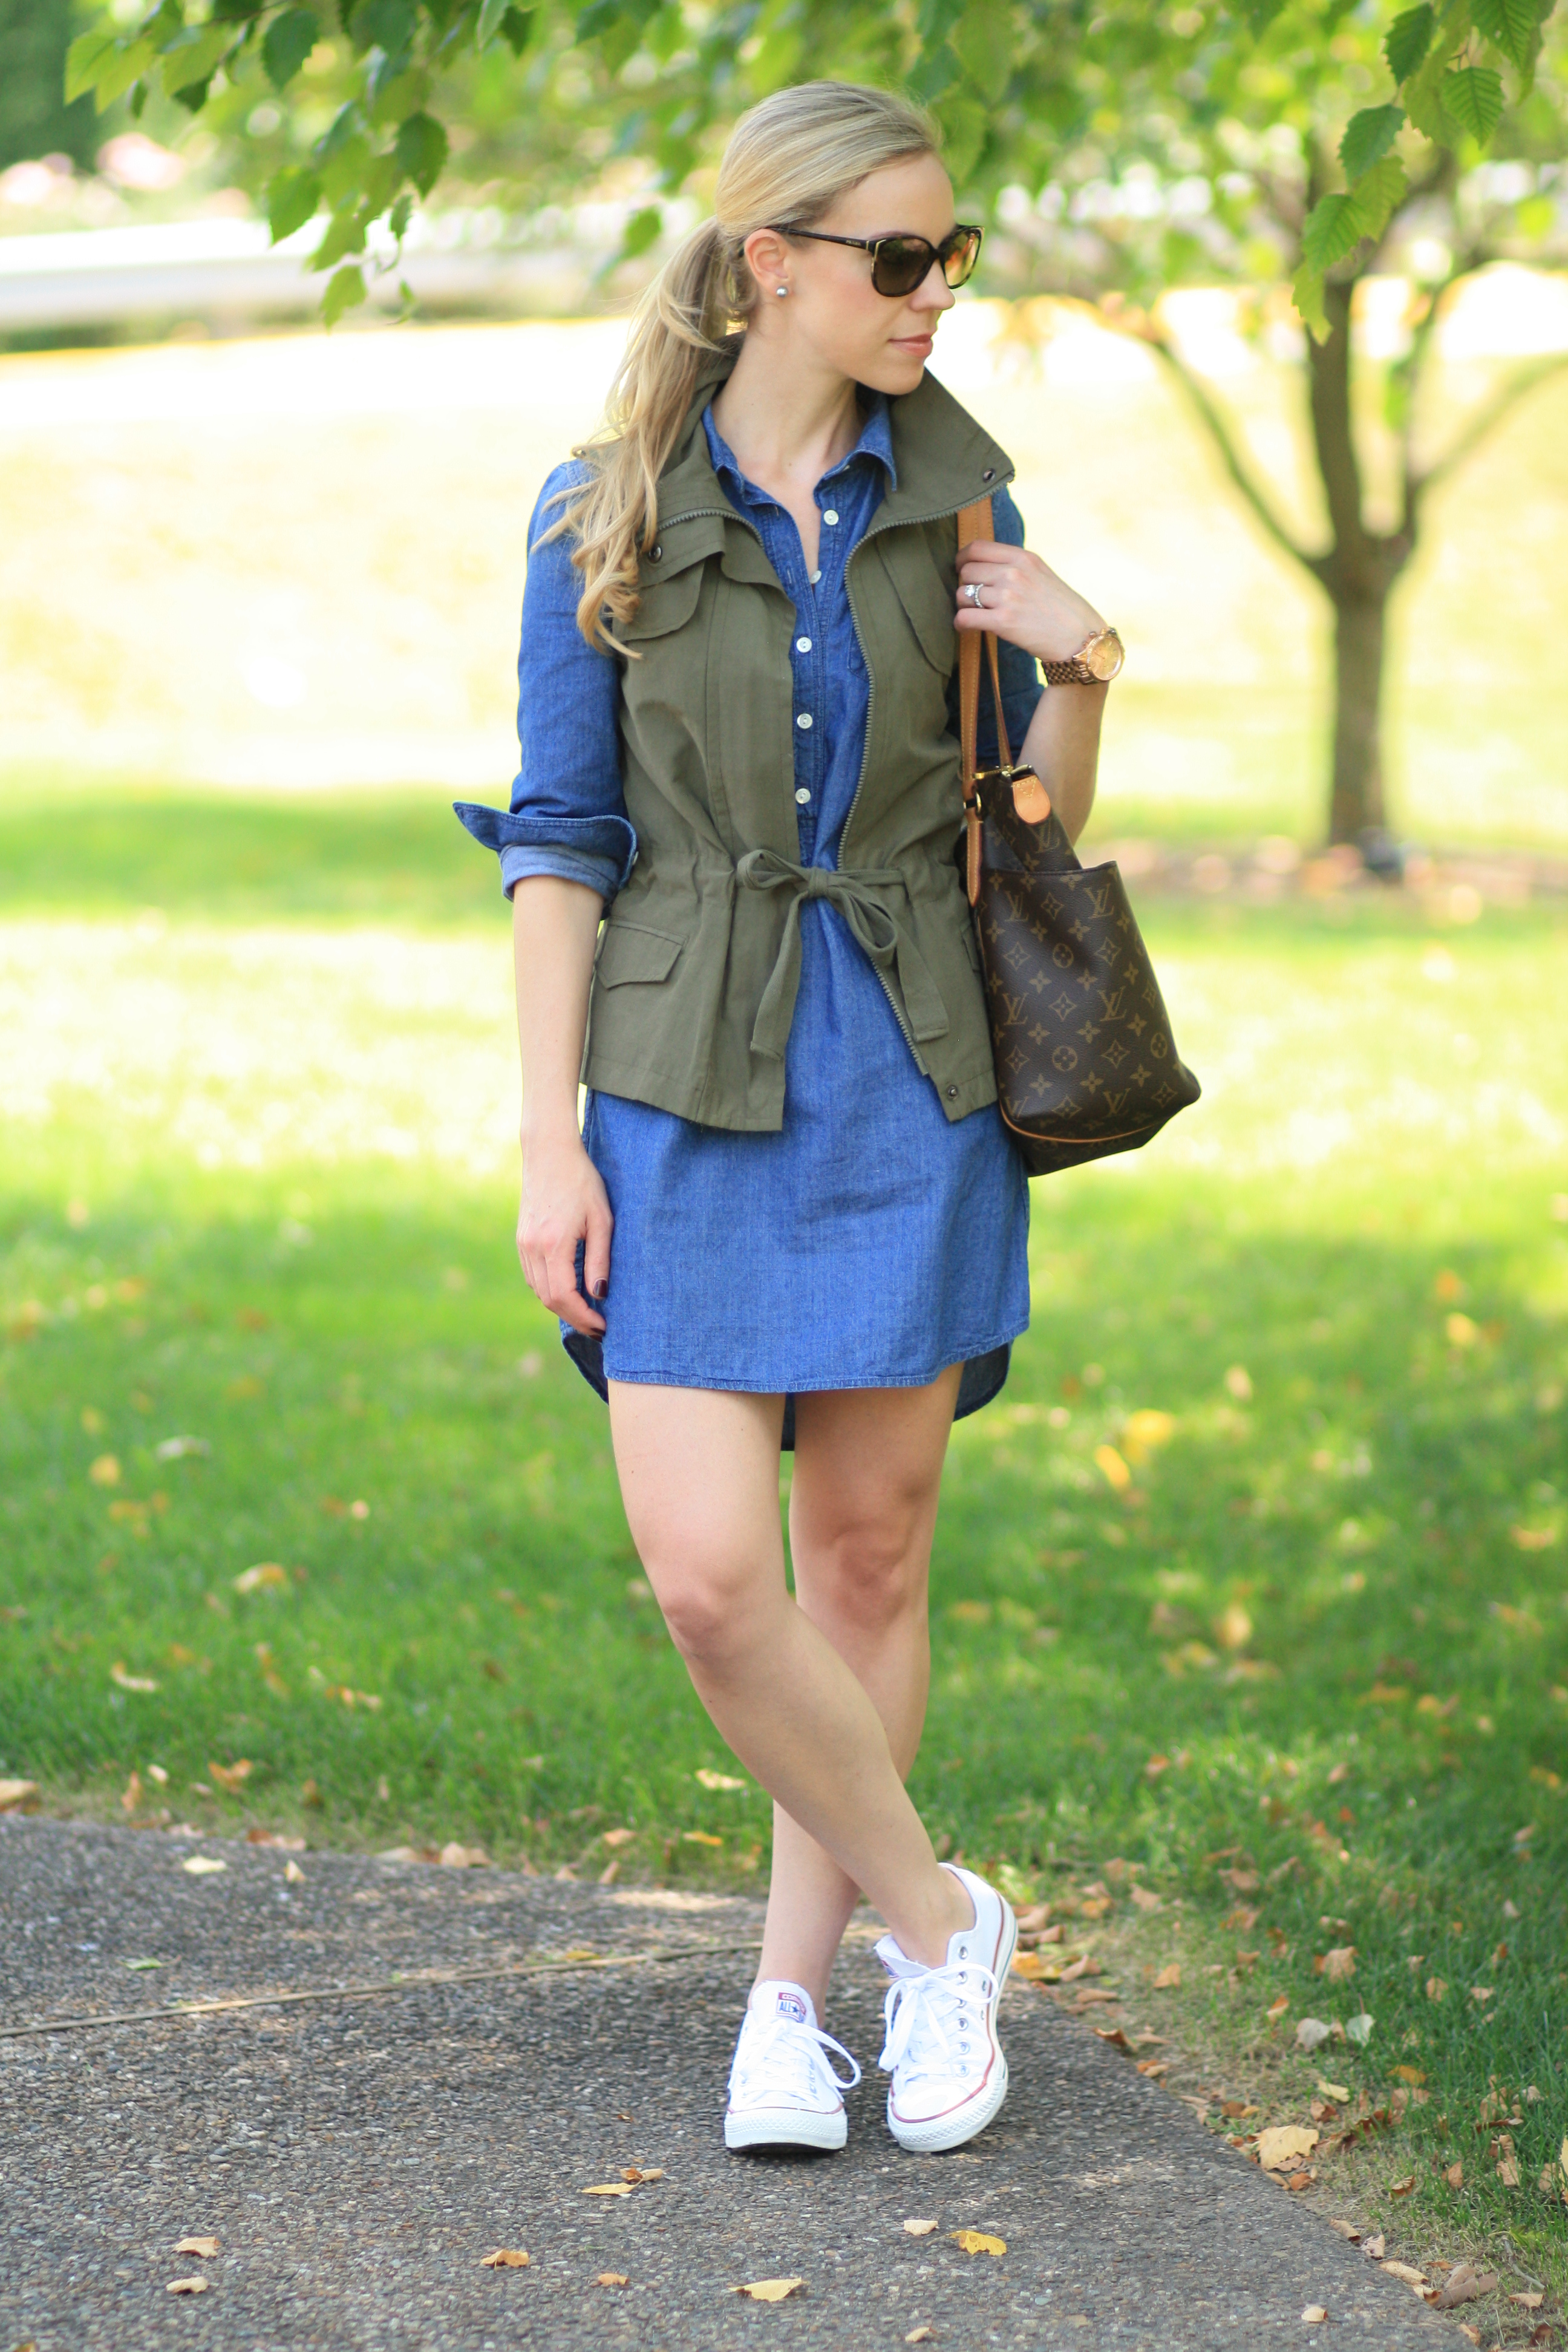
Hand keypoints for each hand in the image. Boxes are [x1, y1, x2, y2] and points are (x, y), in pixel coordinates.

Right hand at [517, 1132, 612, 1337]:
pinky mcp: (522, 1239)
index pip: (563, 1296)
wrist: (549, 1153)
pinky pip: (533, 1276)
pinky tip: (569, 1290)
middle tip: (598, 1327)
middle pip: (549, 1299)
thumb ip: (599, 1259)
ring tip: (587, 1313)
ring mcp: (523, 1244)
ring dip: (562, 1306)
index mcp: (553, 1244)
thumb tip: (599, 1294)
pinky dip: (550, 1290)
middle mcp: (532, 1248)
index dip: (583, 1317)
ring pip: (539, 1290)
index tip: (603, 1327)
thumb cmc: (582, 1182)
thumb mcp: (602, 1219)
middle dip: (574, 1318)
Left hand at [956, 539, 1103, 666]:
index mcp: (1023, 558)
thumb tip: (983, 565)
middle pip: (967, 571)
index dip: (962, 558)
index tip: (961, 568)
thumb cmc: (1060, 608)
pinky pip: (965, 617)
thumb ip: (1014, 566)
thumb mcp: (1041, 573)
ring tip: (973, 613)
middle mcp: (1014, 573)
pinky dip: (960, 624)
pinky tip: (966, 627)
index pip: (978, 548)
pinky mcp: (1004, 621)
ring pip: (963, 594)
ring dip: (963, 606)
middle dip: (964, 585)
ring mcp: (1008, 596)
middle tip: (972, 598)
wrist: (1079, 637)